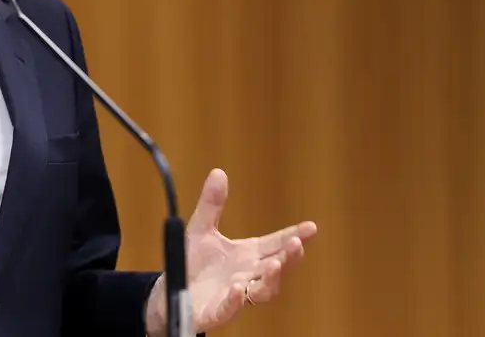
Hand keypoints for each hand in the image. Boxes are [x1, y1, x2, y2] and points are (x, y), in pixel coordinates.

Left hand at [145, 169, 317, 334]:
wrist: (173, 290)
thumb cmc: (194, 263)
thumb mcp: (201, 229)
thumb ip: (212, 204)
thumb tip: (218, 172)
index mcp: (248, 255)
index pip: (276, 244)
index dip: (294, 236)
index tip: (311, 227)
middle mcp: (247, 275)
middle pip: (276, 268)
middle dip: (289, 257)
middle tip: (297, 244)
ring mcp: (235, 295)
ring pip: (262, 292)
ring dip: (271, 279)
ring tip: (274, 264)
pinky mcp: (216, 311)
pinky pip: (229, 309)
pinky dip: (235, 301)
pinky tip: (238, 289)